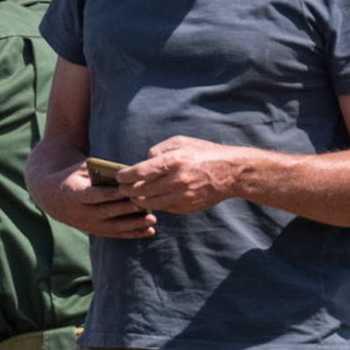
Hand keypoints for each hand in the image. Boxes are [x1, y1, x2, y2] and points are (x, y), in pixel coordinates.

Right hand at [31, 161, 156, 239]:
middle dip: (129, 209)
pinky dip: (132, 233)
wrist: (52, 197)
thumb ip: (100, 171)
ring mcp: (87, 224)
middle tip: (148, 204)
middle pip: (107, 212)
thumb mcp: (81, 169)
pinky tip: (148, 232)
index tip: (131, 189)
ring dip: (134, 224)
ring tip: (153, 220)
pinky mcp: (93, 230)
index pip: (96, 195)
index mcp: (75, 194)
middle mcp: (80, 212)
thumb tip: (126, 173)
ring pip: (113, 226)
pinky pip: (115, 234)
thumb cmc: (72, 177)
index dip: (113, 194)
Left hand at [120, 137, 248, 214]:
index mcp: (174, 162)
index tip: (118, 177)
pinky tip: (150, 200)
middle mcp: (176, 180)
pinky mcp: (186, 206)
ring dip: (138, 200)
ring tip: (132, 196)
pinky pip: (164, 208)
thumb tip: (144, 160)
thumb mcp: (182, 142)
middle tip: (121, 189)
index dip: (125, 176)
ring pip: (150, 203)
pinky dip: (154, 205)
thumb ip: (160, 150)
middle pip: (141, 190)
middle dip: (127, 191)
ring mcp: (182, 196)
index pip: (140, 172)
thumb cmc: (204, 153)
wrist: (231, 172)